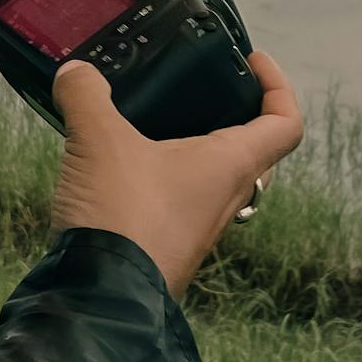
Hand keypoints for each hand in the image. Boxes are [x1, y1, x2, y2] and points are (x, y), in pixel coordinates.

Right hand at [49, 51, 302, 297]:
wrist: (98, 298)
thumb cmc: (122, 213)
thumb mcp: (99, 140)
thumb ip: (87, 96)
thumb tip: (75, 72)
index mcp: (231, 166)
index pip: (286, 125)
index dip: (278, 87)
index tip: (252, 63)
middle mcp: (226, 199)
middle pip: (255, 152)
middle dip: (236, 116)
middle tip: (202, 91)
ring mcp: (199, 229)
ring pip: (216, 180)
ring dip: (196, 150)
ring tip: (153, 121)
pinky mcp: (169, 246)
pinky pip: (181, 202)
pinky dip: (165, 178)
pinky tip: (123, 165)